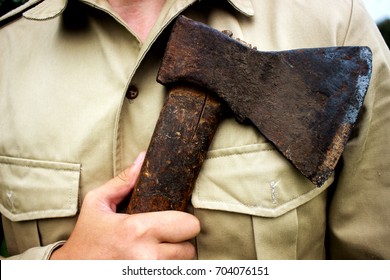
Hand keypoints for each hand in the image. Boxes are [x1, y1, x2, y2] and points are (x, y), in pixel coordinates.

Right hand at [50, 152, 200, 259]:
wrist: (73, 271)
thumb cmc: (86, 237)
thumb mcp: (97, 203)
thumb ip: (123, 181)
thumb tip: (142, 158)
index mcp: (137, 230)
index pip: (189, 225)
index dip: (183, 221)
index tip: (172, 220)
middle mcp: (147, 257)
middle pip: (189, 248)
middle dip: (180, 240)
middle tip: (164, 236)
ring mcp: (149, 274)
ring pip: (183, 264)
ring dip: (173, 256)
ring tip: (155, 249)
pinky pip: (173, 273)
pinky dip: (166, 267)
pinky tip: (151, 261)